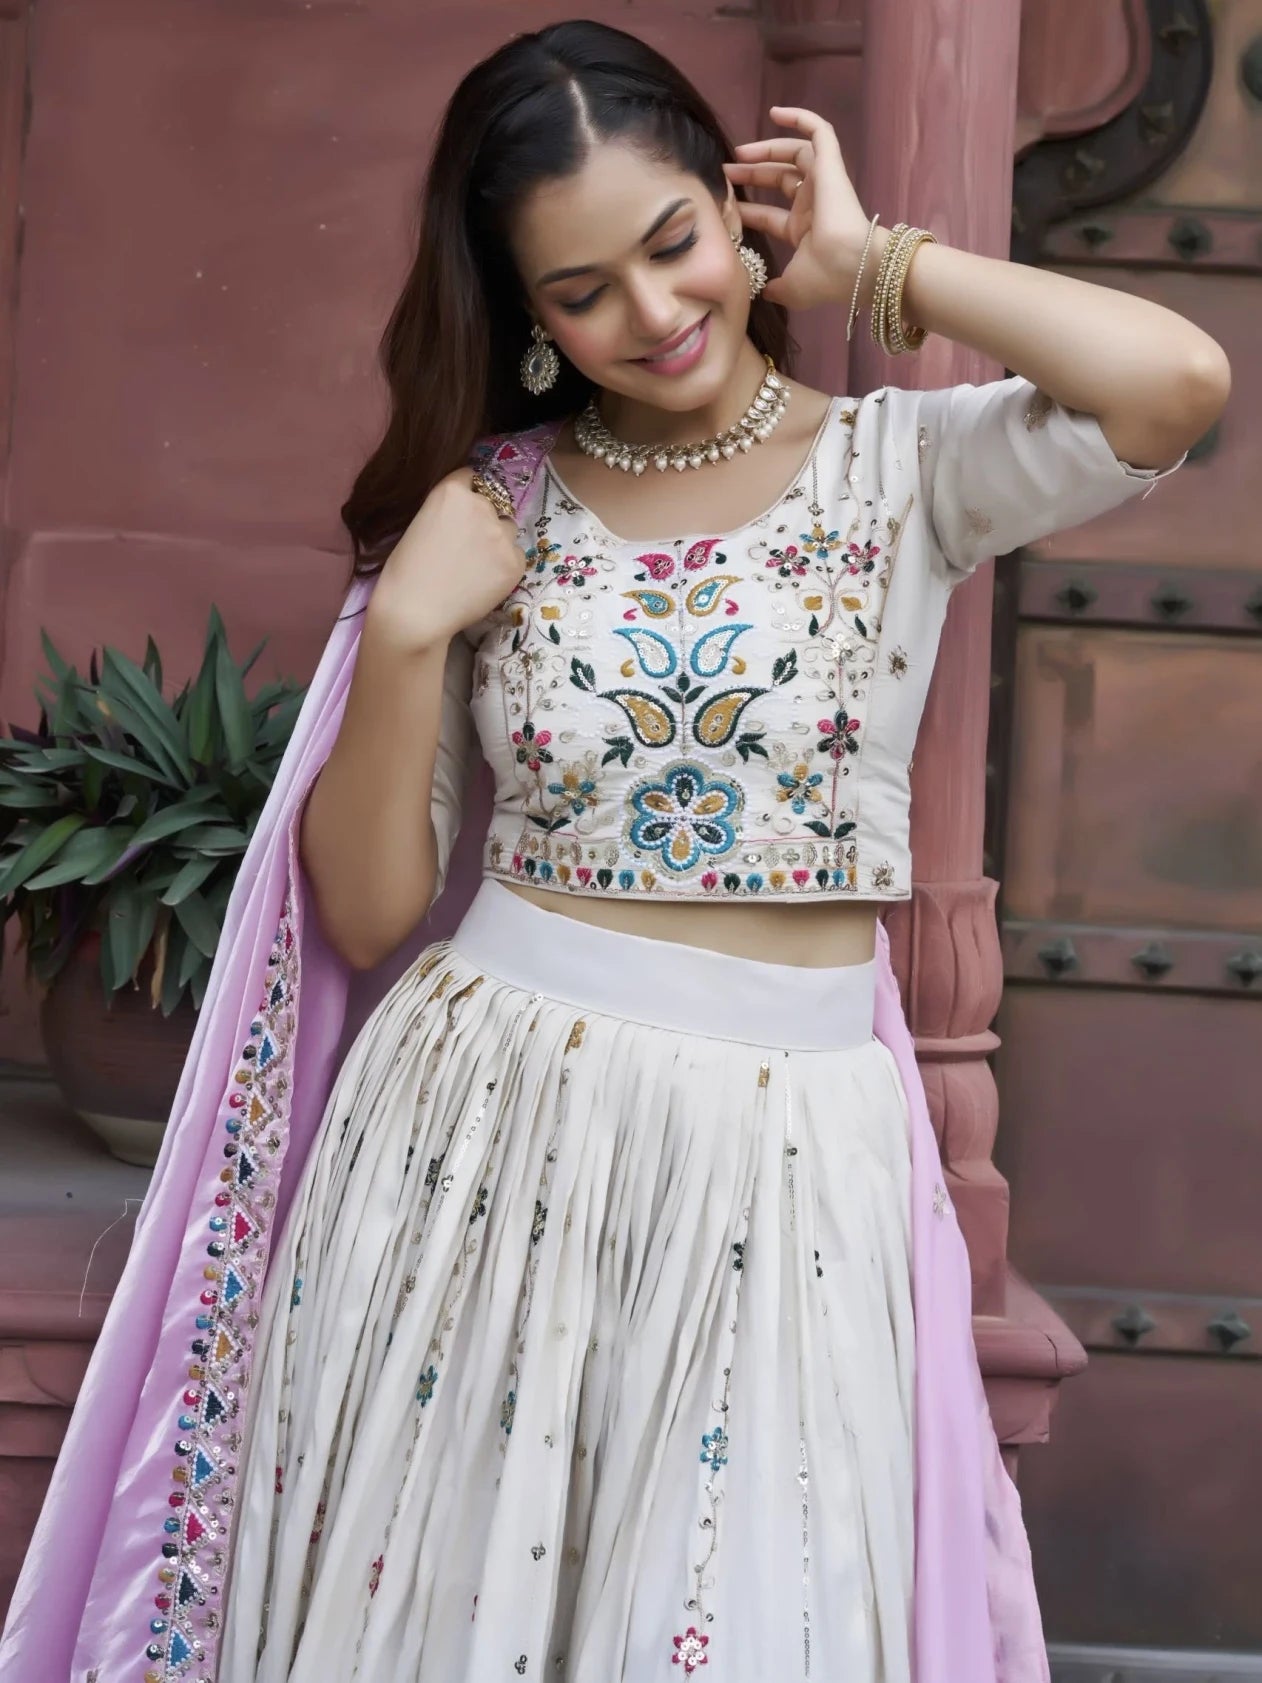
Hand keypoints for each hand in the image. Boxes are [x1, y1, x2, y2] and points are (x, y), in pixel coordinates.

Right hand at [368, 467, 527, 655]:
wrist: (415, 611)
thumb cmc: (406, 571)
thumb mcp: (421, 523)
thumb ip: (448, 512)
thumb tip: (466, 518)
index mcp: (452, 491)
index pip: (471, 478)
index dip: (466, 496)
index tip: (462, 513)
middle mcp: (482, 506)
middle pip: (492, 506)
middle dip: (482, 521)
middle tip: (466, 548)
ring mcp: (502, 534)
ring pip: (508, 530)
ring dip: (497, 541)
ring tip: (476, 566)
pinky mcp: (516, 562)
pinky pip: (516, 556)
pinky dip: (504, 566)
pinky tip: (484, 581)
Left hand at [724, 107, 875, 310]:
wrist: (853, 265)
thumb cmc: (826, 277)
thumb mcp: (792, 289)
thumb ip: (776, 289)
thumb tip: (765, 292)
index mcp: (805, 231)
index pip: (772, 215)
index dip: (749, 210)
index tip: (725, 205)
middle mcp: (814, 205)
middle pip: (781, 180)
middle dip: (753, 174)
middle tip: (726, 171)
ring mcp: (824, 183)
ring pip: (795, 154)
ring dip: (767, 149)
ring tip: (740, 151)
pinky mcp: (831, 165)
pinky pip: (820, 131)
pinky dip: (800, 118)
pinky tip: (776, 112)